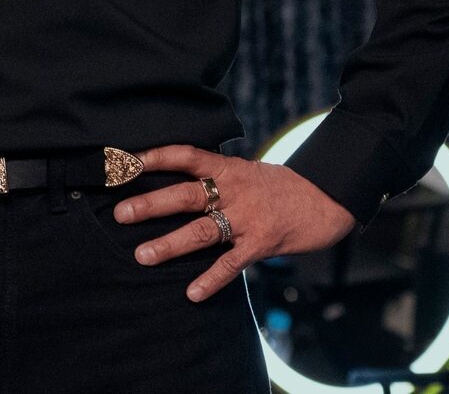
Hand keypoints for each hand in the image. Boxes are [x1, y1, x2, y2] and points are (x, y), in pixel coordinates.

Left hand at [115, 144, 357, 301]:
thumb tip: (175, 184)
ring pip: (203, 231)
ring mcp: (248, 218)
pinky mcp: (262, 244)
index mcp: (228, 168)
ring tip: (142, 255)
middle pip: (186, 194)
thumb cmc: (281, 187)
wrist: (327, 198)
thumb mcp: (246, 172)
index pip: (185, 156)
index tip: (125, 163)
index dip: (154, 157)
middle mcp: (234, 190)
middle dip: (151, 204)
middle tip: (120, 214)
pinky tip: (192, 293)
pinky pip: (232, 264)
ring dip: (170, 244)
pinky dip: (211, 279)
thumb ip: (216, 178)